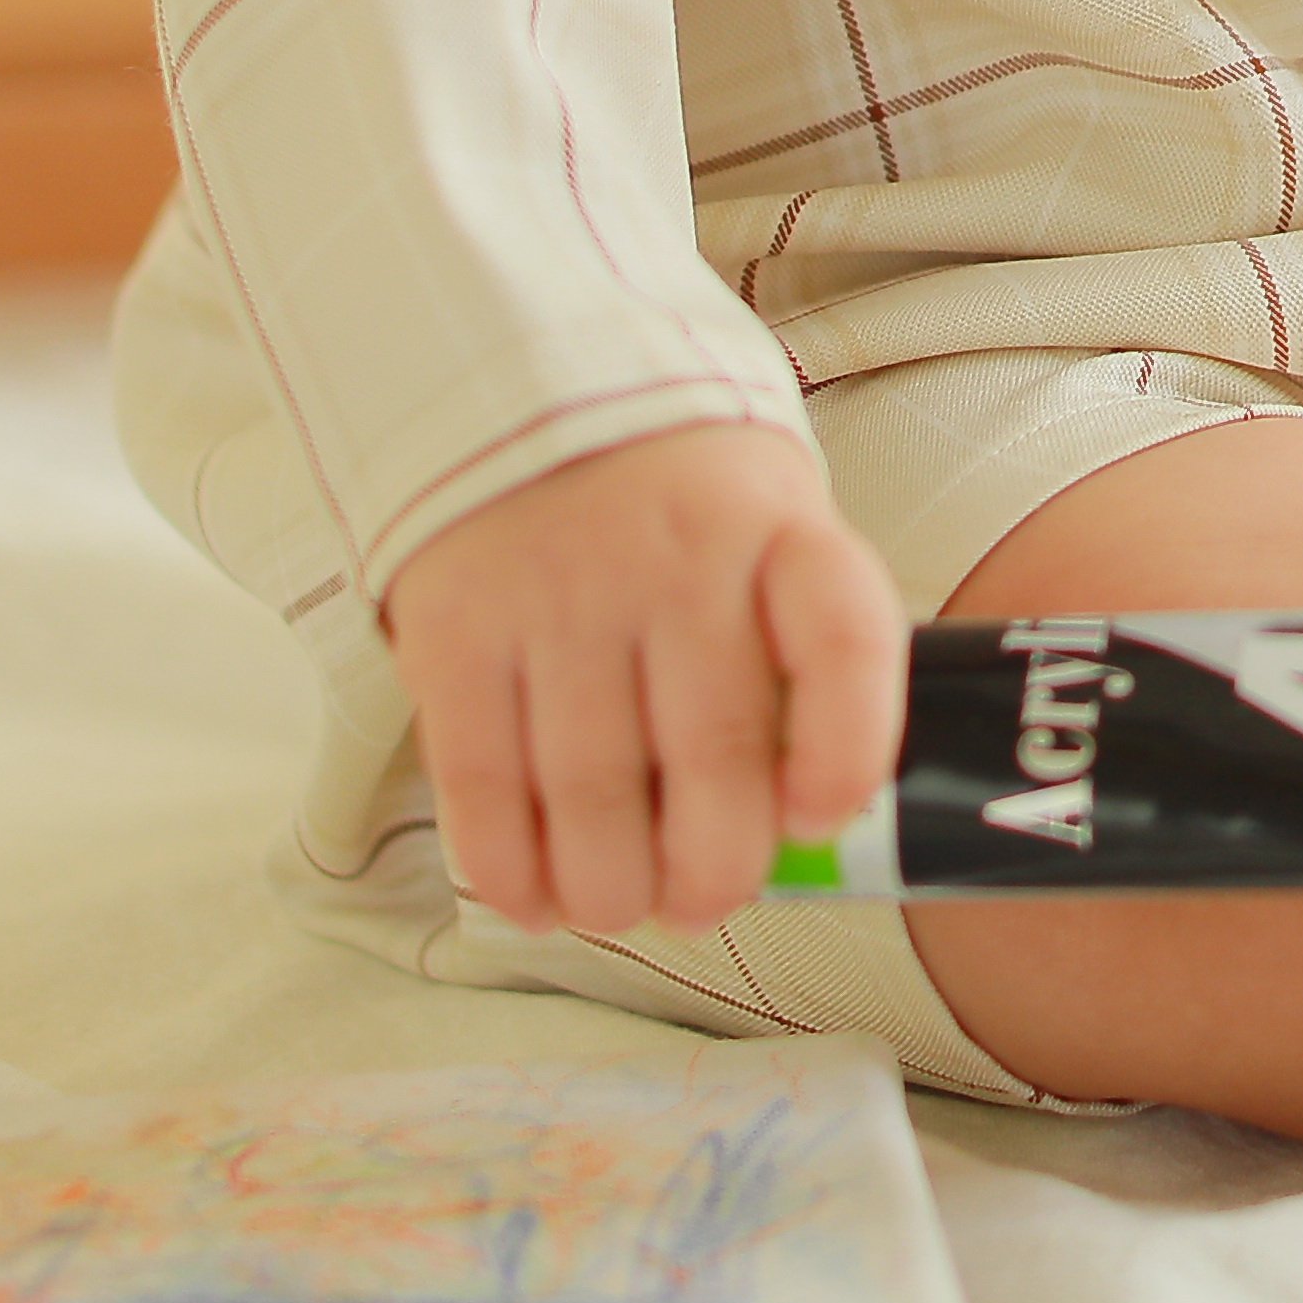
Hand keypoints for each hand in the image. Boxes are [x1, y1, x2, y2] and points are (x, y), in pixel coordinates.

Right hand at [379, 421, 906, 933]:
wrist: (530, 398)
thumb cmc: (683, 513)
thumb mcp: (771, 537)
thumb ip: (798, 662)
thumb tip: (795, 836)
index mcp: (780, 531)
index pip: (843, 641)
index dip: (845, 752)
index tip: (817, 819)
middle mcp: (676, 557)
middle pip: (711, 755)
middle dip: (713, 871)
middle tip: (702, 901)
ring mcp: (559, 591)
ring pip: (592, 792)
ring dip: (610, 888)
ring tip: (619, 904)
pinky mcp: (457, 630)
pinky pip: (483, 784)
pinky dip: (511, 868)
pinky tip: (535, 899)